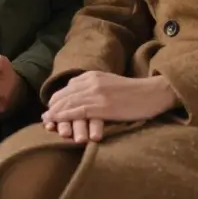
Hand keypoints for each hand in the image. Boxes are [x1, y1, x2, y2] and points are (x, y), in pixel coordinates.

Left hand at [42, 71, 176, 141]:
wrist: (152, 93)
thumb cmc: (134, 93)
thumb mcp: (110, 84)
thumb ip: (94, 87)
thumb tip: (79, 96)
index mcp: (93, 75)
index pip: (68, 88)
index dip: (57, 100)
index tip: (50, 110)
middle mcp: (92, 81)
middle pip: (65, 95)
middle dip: (53, 108)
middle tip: (45, 119)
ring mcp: (96, 93)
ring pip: (69, 103)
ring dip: (56, 114)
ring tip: (47, 123)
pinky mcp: (102, 106)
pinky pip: (78, 111)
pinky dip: (65, 117)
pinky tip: (58, 123)